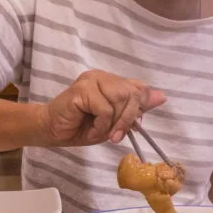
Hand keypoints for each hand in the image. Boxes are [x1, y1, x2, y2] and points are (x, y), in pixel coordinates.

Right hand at [38, 70, 165, 146]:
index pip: (139, 89)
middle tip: (115, 135)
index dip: (138, 109)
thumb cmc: (81, 127)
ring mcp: (91, 80)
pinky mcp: (82, 89)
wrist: (51, 131)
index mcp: (112, 81)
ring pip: (120, 100)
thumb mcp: (115, 121)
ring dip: (113, 123)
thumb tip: (162, 97)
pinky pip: (105, 109)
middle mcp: (103, 76)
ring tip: (99, 131)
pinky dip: (101, 125)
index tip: (132, 127)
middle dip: (127, 119)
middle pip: (132, 94)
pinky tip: (90, 128)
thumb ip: (136, 108)